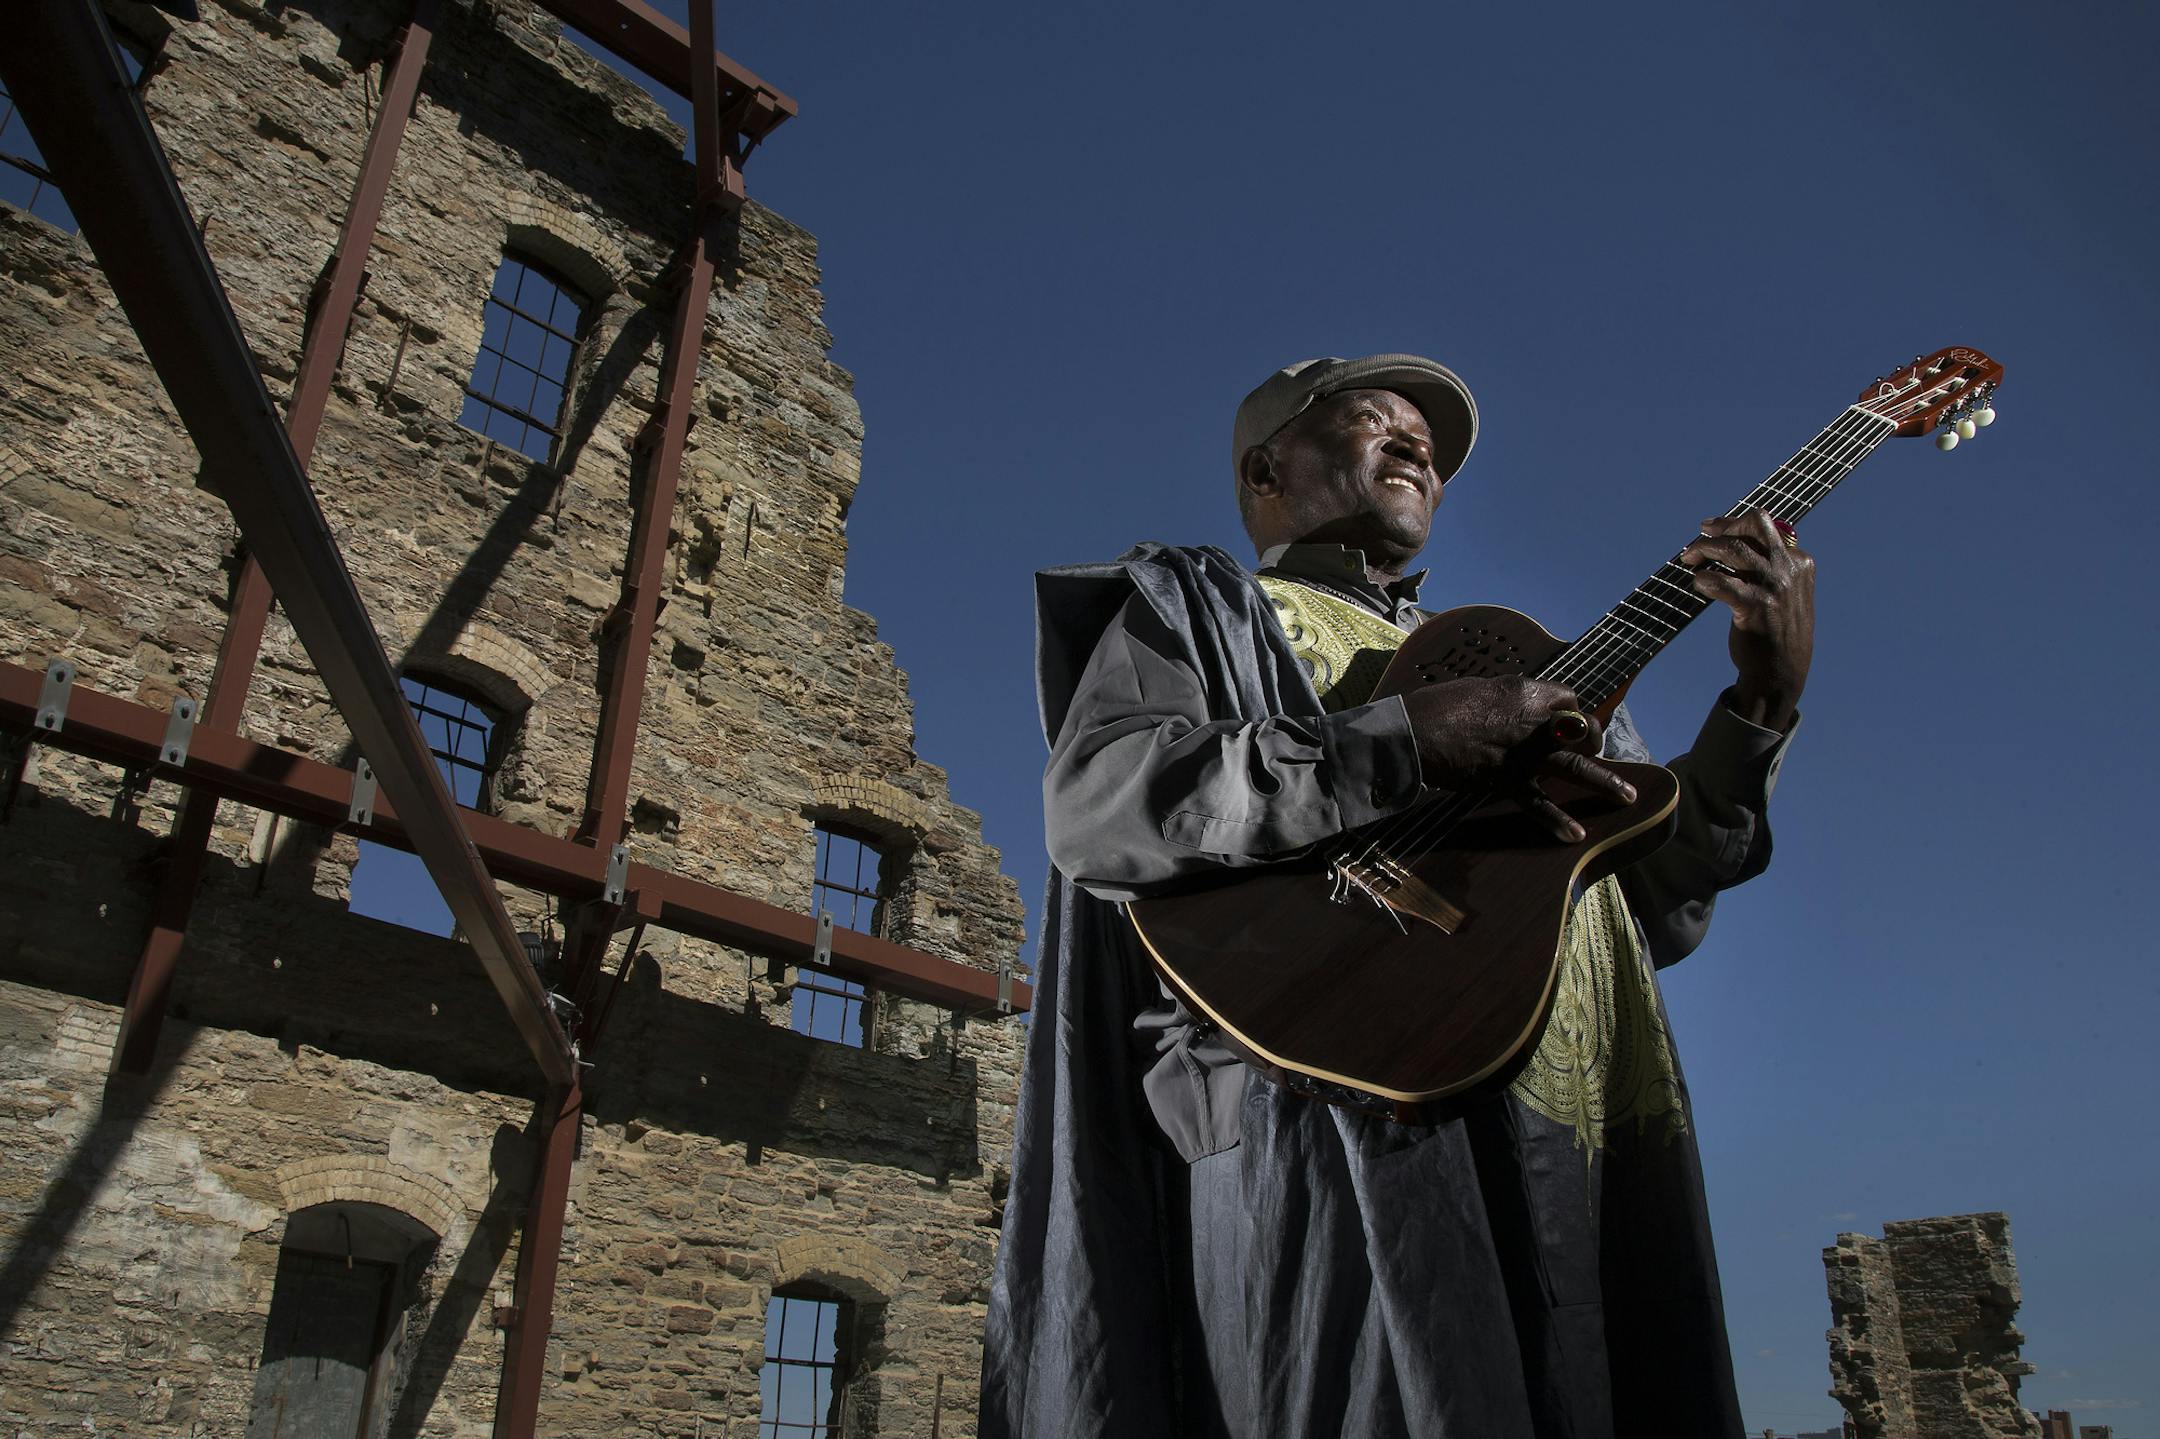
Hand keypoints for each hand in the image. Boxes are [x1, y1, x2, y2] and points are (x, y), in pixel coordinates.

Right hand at [1400, 677, 1637, 841]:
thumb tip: (1514, 707)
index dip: (1572, 710)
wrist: (1412, 733)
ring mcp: (1522, 753)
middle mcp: (1532, 721)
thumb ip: (1503, 699)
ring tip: (1628, 797)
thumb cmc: (1435, 706)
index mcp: (1523, 692)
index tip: (1568, 720)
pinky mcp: (1506, 780)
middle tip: (1596, 752)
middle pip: (1582, 728)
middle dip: (1595, 741)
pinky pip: (1538, 803)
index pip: (1568, 698)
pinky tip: (1576, 834)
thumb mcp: (1476, 689)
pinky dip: (1557, 821)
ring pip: (1574, 766)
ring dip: (1604, 782)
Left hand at [1679, 510, 1814, 729]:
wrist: (1779, 674)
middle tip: (1700, 534)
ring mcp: (1774, 587)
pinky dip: (1704, 579)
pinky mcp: (1755, 607)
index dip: (1735, 525)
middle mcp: (1789, 570)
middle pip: (1754, 526)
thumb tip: (1737, 543)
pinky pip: (1721, 582)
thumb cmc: (1776, 632)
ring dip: (1705, 549)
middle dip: (1723, 525)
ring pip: (1734, 549)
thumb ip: (1772, 568)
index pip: (1766, 527)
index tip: (1713, 529)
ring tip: (1689, 558)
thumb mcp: (1786, 594)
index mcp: (1800, 563)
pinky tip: (1698, 584)